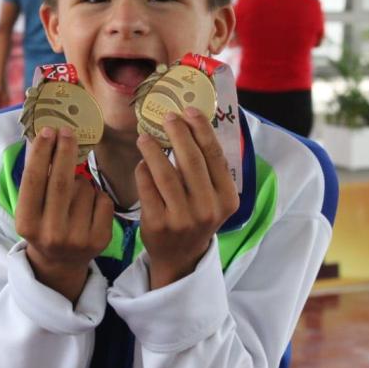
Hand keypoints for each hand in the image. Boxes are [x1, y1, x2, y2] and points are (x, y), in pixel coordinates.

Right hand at [15, 126, 113, 302]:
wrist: (60, 263)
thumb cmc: (43, 225)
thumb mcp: (30, 209)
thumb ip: (36, 181)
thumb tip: (46, 138)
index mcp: (27, 224)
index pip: (34, 181)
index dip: (41, 153)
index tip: (48, 131)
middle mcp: (51, 233)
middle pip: (61, 182)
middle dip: (65, 151)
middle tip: (67, 131)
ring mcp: (77, 238)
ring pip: (85, 188)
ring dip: (81, 180)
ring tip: (73, 195)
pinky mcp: (100, 239)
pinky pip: (102, 199)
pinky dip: (97, 194)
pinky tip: (88, 206)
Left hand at [134, 107, 239, 288]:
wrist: (180, 257)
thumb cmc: (196, 217)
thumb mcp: (214, 198)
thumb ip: (209, 169)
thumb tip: (194, 123)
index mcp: (227, 199)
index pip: (215, 156)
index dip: (202, 130)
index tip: (189, 111)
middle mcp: (208, 209)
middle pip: (191, 161)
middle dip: (178, 133)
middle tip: (167, 116)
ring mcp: (182, 218)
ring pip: (166, 174)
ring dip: (154, 150)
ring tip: (144, 136)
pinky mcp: (158, 223)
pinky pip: (148, 188)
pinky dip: (143, 171)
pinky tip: (141, 162)